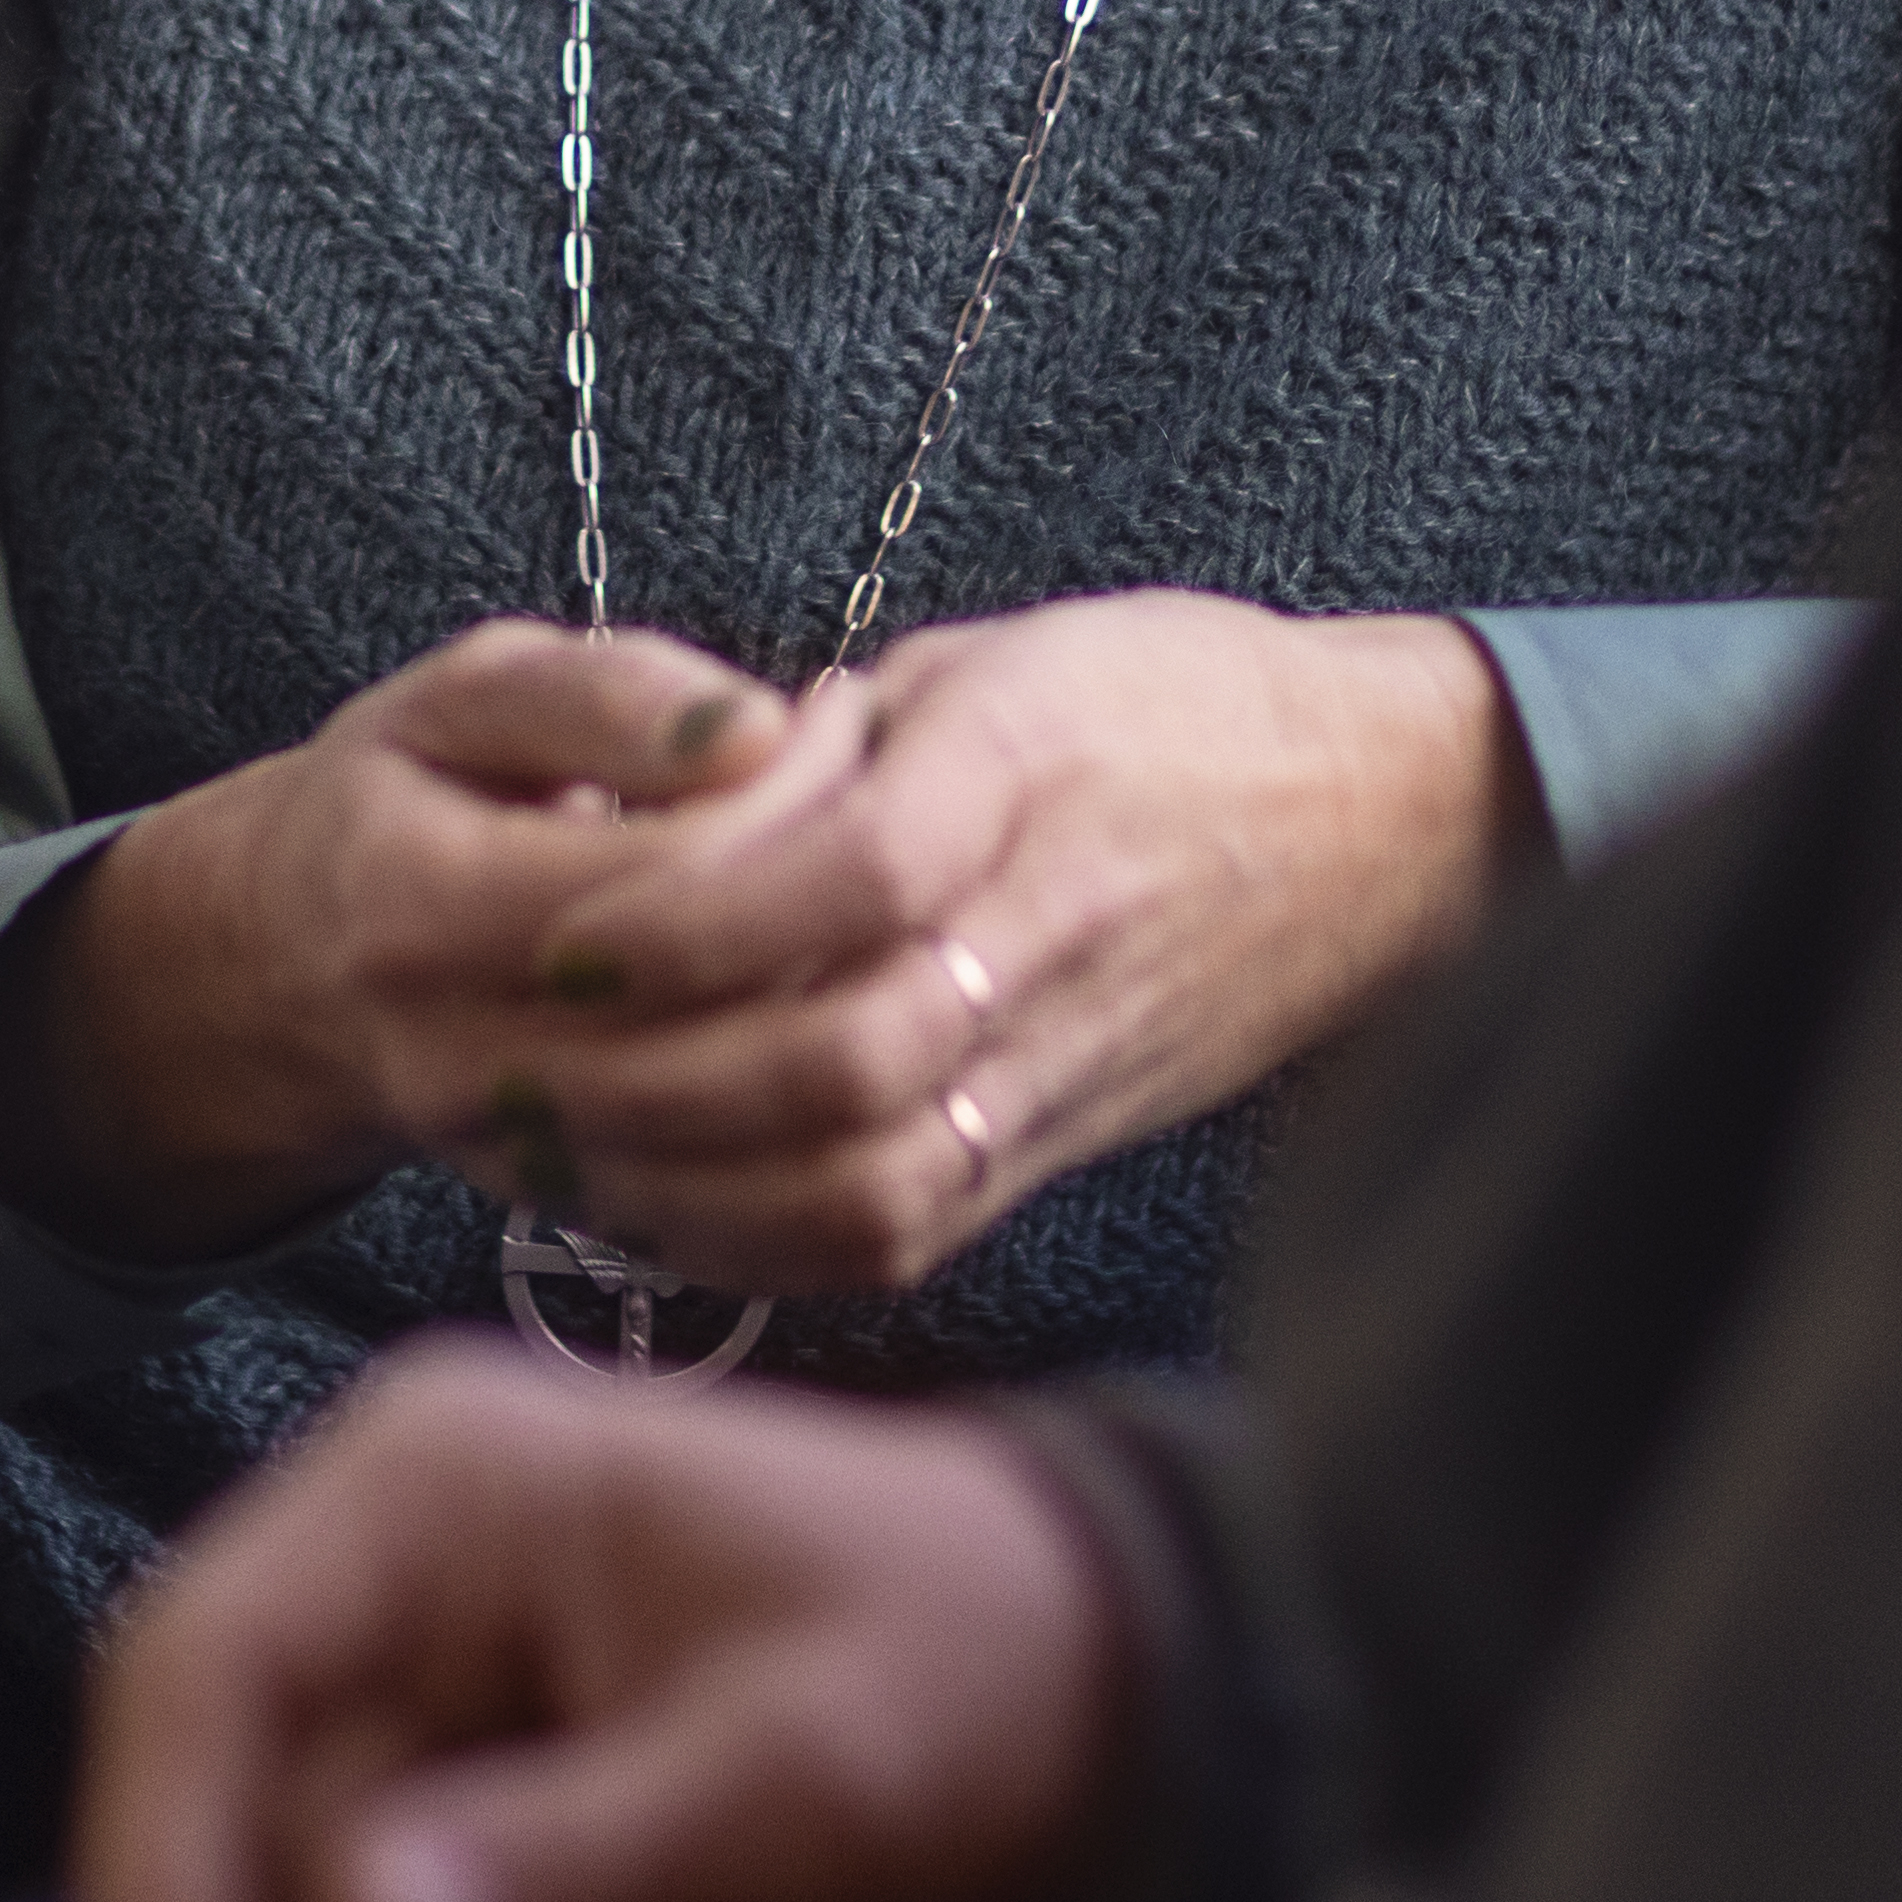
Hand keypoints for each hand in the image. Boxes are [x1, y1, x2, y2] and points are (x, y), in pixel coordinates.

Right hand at [0, 618, 822, 1260]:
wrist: (298, 972)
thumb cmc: (405, 797)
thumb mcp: (471, 692)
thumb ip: (609, 693)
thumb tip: (764, 734)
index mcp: (416, 900)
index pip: (666, 877)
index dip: (796, 797)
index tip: (845, 717)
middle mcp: (457, 1055)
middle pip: (724, 1020)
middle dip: (855, 914)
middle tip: (911, 817)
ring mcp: (520, 1159)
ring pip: (761, 1140)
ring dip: (872, 1021)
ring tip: (902, 906)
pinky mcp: (582, 1218)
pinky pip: (759, 1223)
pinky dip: (851, 1131)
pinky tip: (876, 1019)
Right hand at [79, 1337, 1130, 1901]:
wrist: (1073, 1651)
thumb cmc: (957, 1661)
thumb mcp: (793, 1775)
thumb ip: (572, 1857)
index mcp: (435, 1476)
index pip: (199, 1663)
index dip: (152, 1865)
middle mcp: (383, 1540)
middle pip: (225, 1790)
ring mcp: (409, 1640)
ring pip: (292, 1867)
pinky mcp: (450, 1737)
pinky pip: (374, 1890)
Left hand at [505, 590, 1522, 1295]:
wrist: (1385, 818)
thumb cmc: (1168, 705)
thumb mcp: (996, 661)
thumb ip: (832, 745)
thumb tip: (658, 824)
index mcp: (1032, 768)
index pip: (851, 872)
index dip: (691, 915)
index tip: (560, 928)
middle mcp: (1055, 924)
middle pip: (847, 1056)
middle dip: (657, 1077)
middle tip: (516, 1062)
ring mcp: (1070, 1054)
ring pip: (872, 1176)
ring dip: (698, 1183)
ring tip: (561, 1152)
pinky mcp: (1071, 1141)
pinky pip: (909, 1228)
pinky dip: (768, 1240)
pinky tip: (665, 1207)